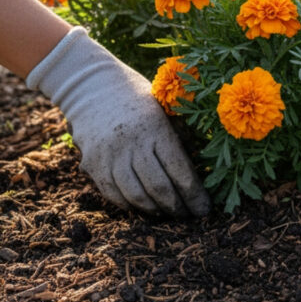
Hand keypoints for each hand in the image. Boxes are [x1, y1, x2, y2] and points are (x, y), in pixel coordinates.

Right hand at [26, 28, 209, 216]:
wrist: (93, 86)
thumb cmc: (140, 99)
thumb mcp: (166, 111)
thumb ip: (181, 138)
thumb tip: (206, 171)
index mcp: (156, 129)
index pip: (180, 171)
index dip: (195, 195)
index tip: (205, 208)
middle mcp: (132, 144)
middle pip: (159, 188)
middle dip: (177, 207)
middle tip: (189, 215)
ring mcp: (109, 155)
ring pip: (135, 196)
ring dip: (155, 210)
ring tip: (168, 212)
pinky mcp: (92, 163)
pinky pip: (113, 194)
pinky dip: (130, 205)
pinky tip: (143, 205)